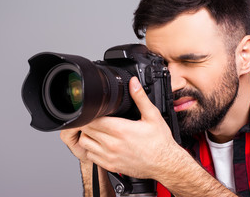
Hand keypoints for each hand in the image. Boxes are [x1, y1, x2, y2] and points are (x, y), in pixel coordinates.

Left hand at [61, 76, 178, 179]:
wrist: (165, 164)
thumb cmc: (160, 142)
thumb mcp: (152, 116)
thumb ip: (140, 97)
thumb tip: (133, 82)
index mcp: (121, 130)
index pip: (93, 119)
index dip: (92, 112)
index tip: (97, 110)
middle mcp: (112, 144)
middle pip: (86, 129)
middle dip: (89, 122)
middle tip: (97, 118)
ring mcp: (109, 156)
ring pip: (84, 143)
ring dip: (88, 135)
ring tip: (97, 130)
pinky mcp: (110, 166)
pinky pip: (90, 156)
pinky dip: (91, 149)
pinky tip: (101, 143)